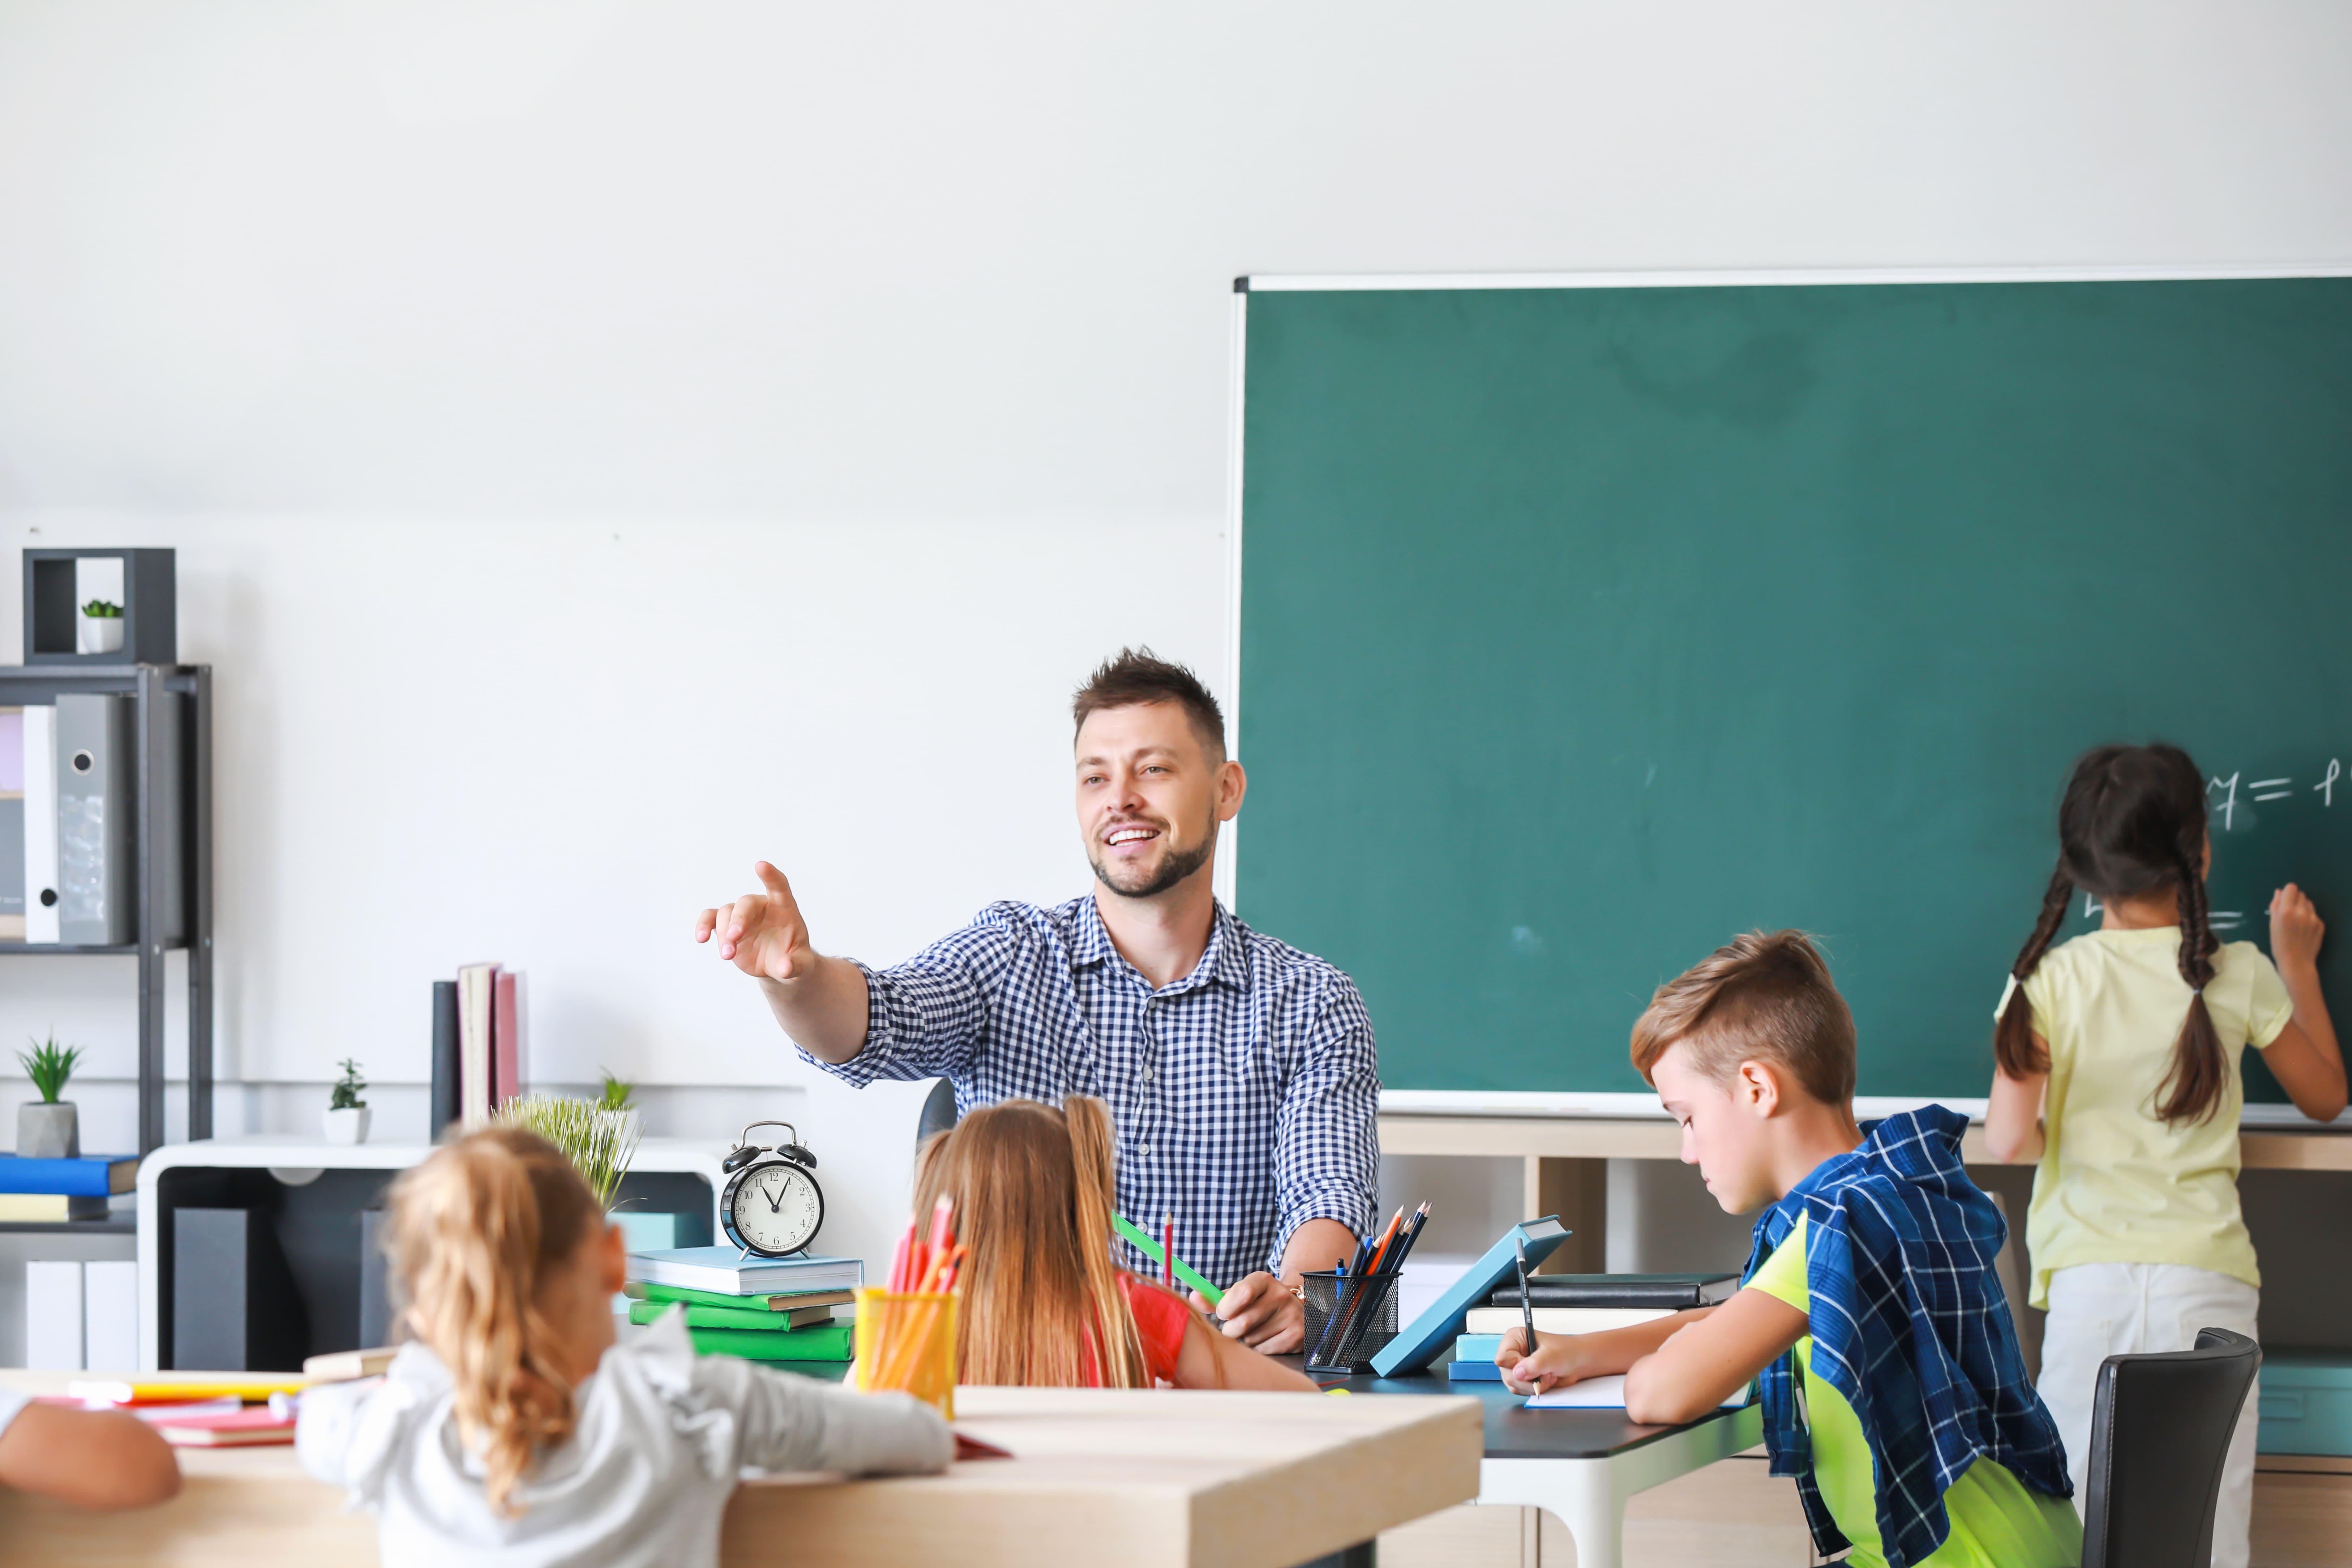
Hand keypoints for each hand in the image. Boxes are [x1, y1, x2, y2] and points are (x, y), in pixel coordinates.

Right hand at [694, 861, 814, 982]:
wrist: (779, 967)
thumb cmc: (794, 959)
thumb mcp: (802, 966)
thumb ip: (796, 966)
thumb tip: (785, 968)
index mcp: (784, 909)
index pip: (778, 886)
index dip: (770, 876)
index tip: (760, 865)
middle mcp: (761, 907)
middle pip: (745, 903)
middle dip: (738, 919)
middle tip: (735, 937)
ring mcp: (742, 916)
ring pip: (726, 913)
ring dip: (724, 933)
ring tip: (728, 955)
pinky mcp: (727, 927)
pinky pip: (710, 918)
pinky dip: (703, 925)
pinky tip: (701, 938)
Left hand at [1192, 1272, 1302, 1353]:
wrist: (1296, 1309)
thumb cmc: (1258, 1302)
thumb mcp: (1241, 1295)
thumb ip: (1216, 1299)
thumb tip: (1193, 1298)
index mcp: (1263, 1280)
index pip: (1242, 1293)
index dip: (1225, 1308)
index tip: (1222, 1314)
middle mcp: (1280, 1295)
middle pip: (1242, 1323)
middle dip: (1231, 1330)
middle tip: (1235, 1327)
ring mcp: (1291, 1316)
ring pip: (1251, 1340)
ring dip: (1246, 1340)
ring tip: (1255, 1330)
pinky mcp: (1296, 1336)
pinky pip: (1264, 1350)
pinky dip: (1259, 1349)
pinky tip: (1267, 1338)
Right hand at [1496, 1325, 1598, 1395]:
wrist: (1578, 1362)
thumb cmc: (1567, 1352)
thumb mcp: (1551, 1356)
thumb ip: (1534, 1364)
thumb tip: (1517, 1373)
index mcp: (1515, 1338)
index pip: (1503, 1358)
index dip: (1517, 1366)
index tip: (1533, 1365)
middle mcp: (1513, 1352)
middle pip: (1507, 1374)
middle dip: (1529, 1379)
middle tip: (1545, 1373)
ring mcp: (1517, 1367)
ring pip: (1513, 1385)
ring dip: (1533, 1386)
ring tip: (1547, 1376)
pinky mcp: (1522, 1378)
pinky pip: (1520, 1390)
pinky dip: (1534, 1390)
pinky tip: (1545, 1381)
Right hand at [2272, 883, 2325, 972]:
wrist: (2296, 962)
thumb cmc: (2279, 944)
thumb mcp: (2272, 924)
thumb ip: (2275, 906)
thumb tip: (2279, 892)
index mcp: (2286, 911)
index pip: (2291, 888)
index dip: (2287, 892)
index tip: (2284, 900)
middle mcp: (2301, 912)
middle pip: (2301, 894)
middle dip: (2294, 900)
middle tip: (2289, 912)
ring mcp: (2313, 918)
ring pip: (2309, 903)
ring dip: (2303, 907)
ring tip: (2297, 921)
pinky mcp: (2321, 924)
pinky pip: (2314, 914)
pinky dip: (2309, 917)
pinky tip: (2304, 929)